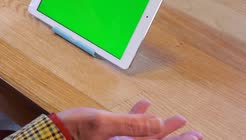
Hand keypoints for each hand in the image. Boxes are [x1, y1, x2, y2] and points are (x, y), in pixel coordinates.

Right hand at [56, 99, 202, 139]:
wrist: (50, 137)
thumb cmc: (71, 132)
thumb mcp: (101, 124)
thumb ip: (131, 124)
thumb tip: (158, 123)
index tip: (194, 133)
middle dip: (170, 135)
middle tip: (190, 129)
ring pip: (143, 139)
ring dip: (155, 128)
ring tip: (168, 119)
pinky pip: (127, 133)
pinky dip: (135, 121)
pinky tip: (141, 108)